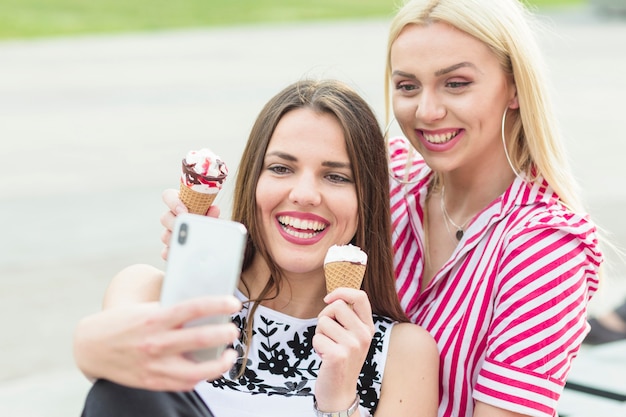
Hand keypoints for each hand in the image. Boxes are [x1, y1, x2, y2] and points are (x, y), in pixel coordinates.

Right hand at [73, 295, 240, 390]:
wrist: (91, 346)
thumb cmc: (125, 323)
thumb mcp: (146, 309)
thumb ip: (172, 310)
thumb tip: (206, 310)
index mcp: (154, 318)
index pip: (192, 307)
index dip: (216, 305)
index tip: (232, 303)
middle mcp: (156, 342)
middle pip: (199, 339)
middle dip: (223, 334)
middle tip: (233, 330)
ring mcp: (155, 365)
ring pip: (197, 371)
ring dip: (220, 363)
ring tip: (230, 353)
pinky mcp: (153, 382)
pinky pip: (185, 384)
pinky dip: (202, 376)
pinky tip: (211, 368)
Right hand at [160, 188, 220, 259]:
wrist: (215, 237)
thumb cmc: (211, 220)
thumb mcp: (212, 214)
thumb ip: (212, 212)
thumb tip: (214, 210)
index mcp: (180, 203)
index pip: (168, 196)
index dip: (173, 202)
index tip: (184, 211)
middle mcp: (172, 217)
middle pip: (164, 218)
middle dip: (175, 223)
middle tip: (186, 227)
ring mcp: (170, 233)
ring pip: (164, 236)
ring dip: (176, 239)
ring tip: (188, 242)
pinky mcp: (171, 248)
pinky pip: (166, 252)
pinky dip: (174, 253)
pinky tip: (183, 253)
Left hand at [312, 288, 374, 411]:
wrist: (339, 391)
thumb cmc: (341, 359)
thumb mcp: (352, 336)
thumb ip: (348, 317)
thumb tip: (333, 297)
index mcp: (368, 327)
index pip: (360, 296)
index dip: (342, 291)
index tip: (328, 299)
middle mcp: (364, 335)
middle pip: (336, 306)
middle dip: (324, 316)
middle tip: (327, 334)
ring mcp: (352, 346)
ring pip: (323, 322)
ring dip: (319, 334)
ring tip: (327, 347)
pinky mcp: (338, 356)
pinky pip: (317, 337)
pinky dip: (316, 346)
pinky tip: (324, 358)